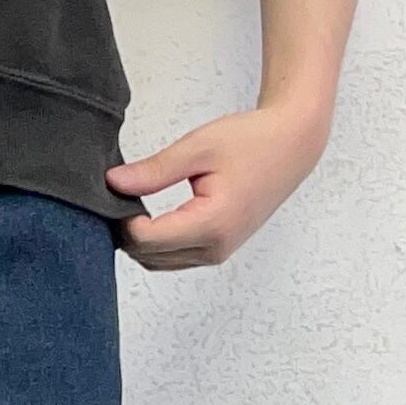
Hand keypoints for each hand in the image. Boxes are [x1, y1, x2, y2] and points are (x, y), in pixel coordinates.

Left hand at [107, 100, 330, 272]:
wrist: (291, 147)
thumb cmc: (252, 142)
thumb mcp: (198, 148)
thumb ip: (154, 170)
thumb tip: (114, 183)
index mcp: (211, 224)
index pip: (146, 240)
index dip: (123, 219)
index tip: (118, 192)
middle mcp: (215, 248)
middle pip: (148, 257)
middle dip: (128, 232)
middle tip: (122, 197)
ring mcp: (218, 253)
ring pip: (159, 263)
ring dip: (142, 241)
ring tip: (137, 205)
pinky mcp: (218, 251)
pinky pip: (175, 259)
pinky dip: (158, 244)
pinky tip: (154, 217)